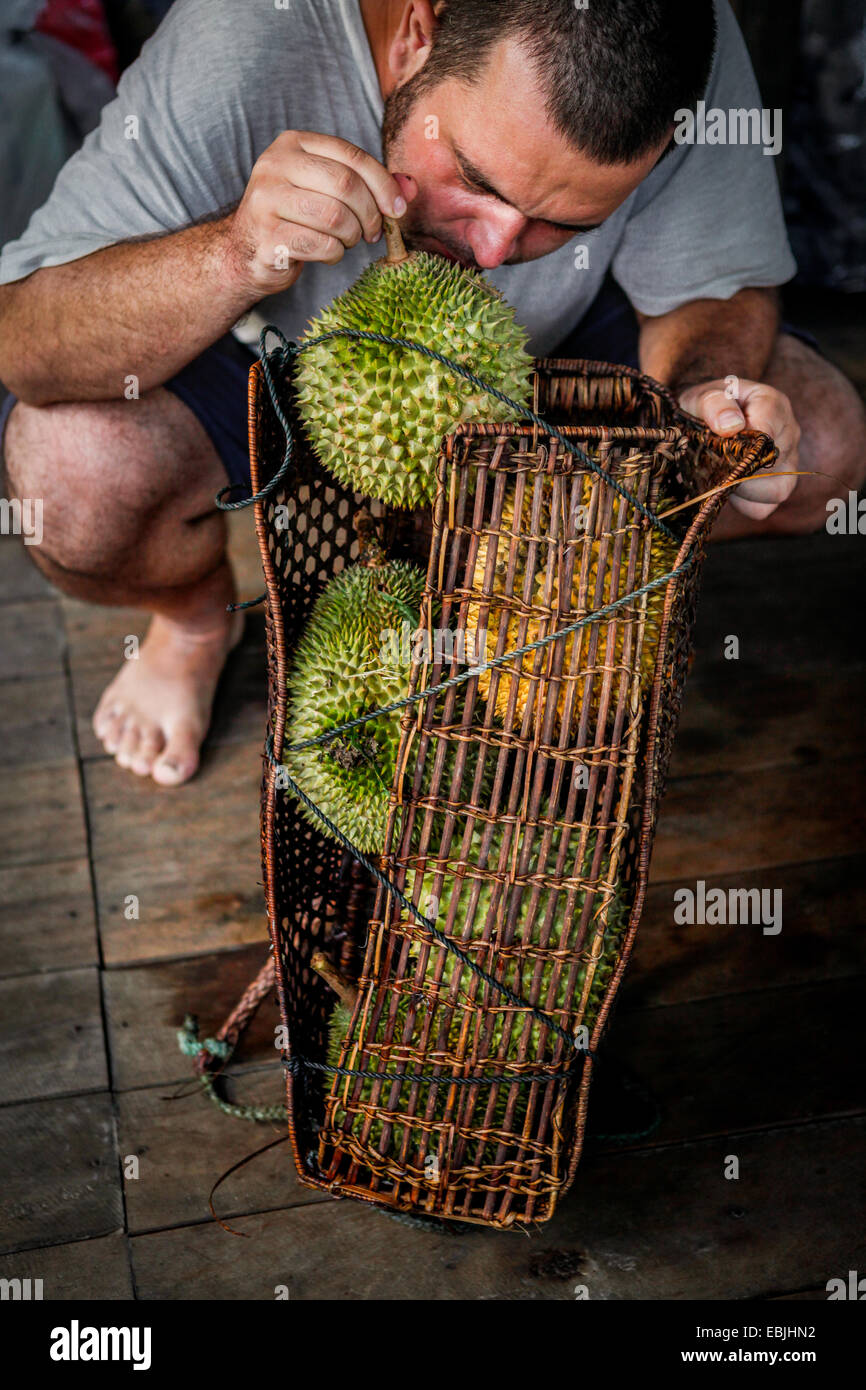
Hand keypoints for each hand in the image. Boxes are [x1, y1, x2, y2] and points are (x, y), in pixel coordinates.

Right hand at [226, 130, 409, 296]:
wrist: (246, 251)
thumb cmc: (296, 217)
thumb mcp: (329, 191)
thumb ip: (370, 184)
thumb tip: (410, 188)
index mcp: (293, 143)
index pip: (351, 156)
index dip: (383, 184)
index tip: (397, 209)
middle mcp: (274, 165)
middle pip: (345, 185)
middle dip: (370, 214)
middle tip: (372, 232)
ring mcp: (266, 200)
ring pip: (335, 217)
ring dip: (352, 236)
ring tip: (347, 240)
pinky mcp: (267, 236)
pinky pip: (321, 245)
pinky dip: (335, 253)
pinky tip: (327, 252)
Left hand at [677, 377, 800, 519]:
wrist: (706, 416)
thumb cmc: (707, 405)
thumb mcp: (702, 396)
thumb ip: (714, 404)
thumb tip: (731, 427)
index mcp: (773, 405)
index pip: (768, 434)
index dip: (742, 447)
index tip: (719, 445)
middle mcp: (789, 433)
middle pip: (773, 466)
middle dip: (739, 470)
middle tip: (712, 462)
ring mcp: (789, 462)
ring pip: (777, 491)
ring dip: (743, 491)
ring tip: (721, 475)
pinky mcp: (778, 487)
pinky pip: (764, 507)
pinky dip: (743, 504)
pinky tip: (728, 487)